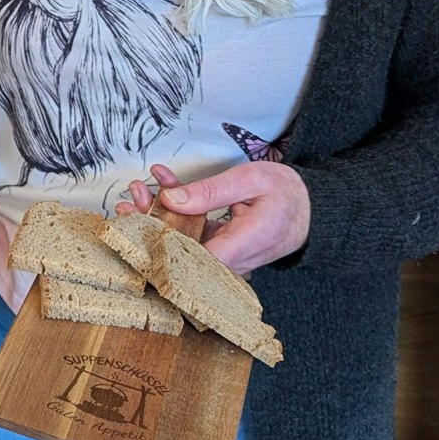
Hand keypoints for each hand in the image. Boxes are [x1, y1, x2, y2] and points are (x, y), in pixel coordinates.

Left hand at [114, 162, 310, 272]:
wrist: (311, 210)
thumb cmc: (286, 194)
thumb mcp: (250, 179)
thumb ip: (211, 191)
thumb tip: (171, 200)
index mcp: (244, 244)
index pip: (193, 260)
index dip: (159, 247)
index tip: (134, 227)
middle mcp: (233, 260)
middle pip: (181, 253)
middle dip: (149, 226)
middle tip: (128, 202)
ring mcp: (227, 258)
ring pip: (183, 245)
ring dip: (158, 217)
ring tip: (137, 191)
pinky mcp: (222, 251)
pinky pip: (193, 237)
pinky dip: (175, 213)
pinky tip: (162, 188)